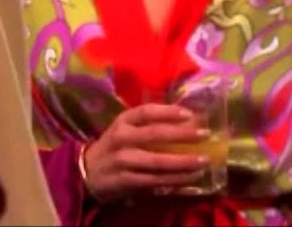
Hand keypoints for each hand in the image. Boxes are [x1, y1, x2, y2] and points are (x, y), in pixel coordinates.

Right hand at [83, 103, 209, 201]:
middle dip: (182, 135)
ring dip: (183, 162)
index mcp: (123, 121)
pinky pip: (154, 180)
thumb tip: (187, 120)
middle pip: (155, 135)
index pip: (146, 112)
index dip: (168, 111)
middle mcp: (122, 138)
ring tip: (203, 161)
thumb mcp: (124, 129)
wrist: (86, 172)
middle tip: (204, 135)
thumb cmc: (114, 147)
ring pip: (158, 162)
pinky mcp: (125, 180)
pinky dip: (174, 180)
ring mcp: (123, 160)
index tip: (189, 114)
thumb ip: (148, 125)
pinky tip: (189, 178)